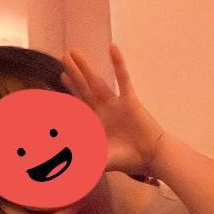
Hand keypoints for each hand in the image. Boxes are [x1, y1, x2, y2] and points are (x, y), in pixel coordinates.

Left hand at [62, 44, 163, 175]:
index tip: (62, 76)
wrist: (150, 158)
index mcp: (97, 122)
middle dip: (74, 73)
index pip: (80, 102)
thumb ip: (82, 159)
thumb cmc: (127, 160)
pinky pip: (123, 79)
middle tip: (63, 57)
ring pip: (97, 81)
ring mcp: (116, 104)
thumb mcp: (98, 158)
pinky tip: (113, 48)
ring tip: (74, 52)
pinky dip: (118, 64)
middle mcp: (104, 110)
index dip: (70, 90)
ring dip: (85, 67)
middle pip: (84, 88)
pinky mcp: (130, 100)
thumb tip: (64, 164)